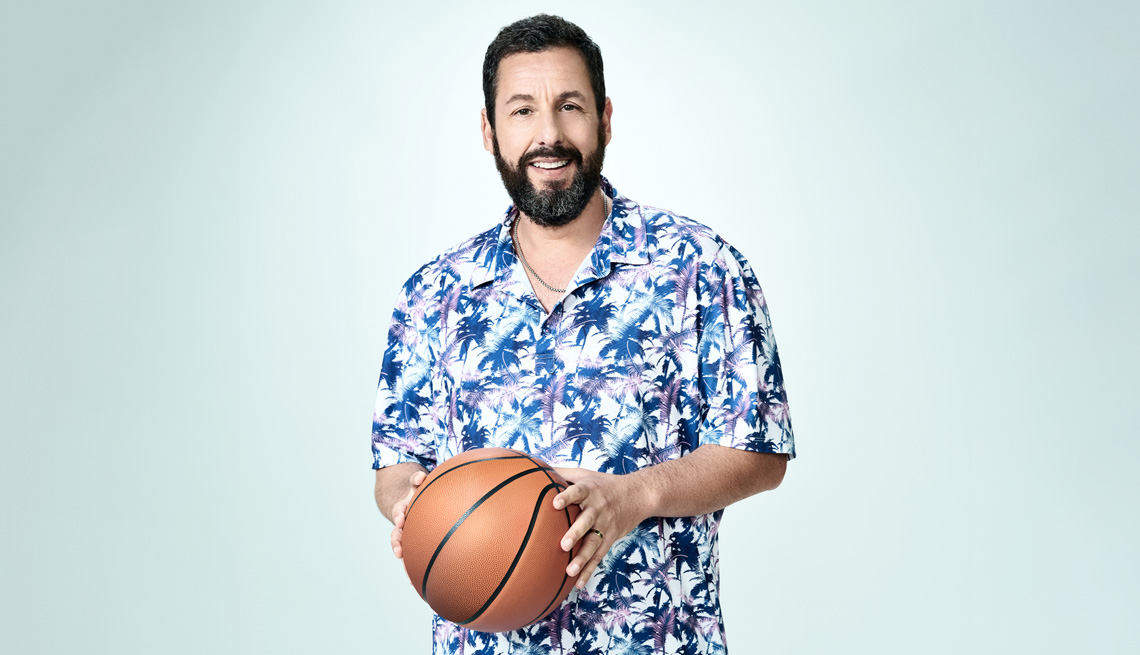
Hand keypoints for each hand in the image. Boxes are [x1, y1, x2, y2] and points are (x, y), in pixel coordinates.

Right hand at [389, 470, 426, 559]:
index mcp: (405, 507)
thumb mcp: (418, 484)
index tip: (401, 520)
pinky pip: (409, 555)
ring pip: (401, 545)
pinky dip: (409, 566)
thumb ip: (417, 479)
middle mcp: (403, 521)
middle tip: (399, 550)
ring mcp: (406, 532)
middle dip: (397, 541)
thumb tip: (420, 477)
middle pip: (396, 532)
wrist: (415, 502)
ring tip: (404, 567)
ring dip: (401, 555)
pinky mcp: (411, 541)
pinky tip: (411, 579)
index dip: (399, 515)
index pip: (399, 510)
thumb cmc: (420, 492)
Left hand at [552, 468, 646, 588]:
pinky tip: (578, 583)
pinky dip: (589, 570)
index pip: (577, 492)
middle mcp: (598, 508)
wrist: (638, 494)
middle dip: (576, 533)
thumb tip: (535, 468)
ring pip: (594, 543)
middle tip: (564, 544)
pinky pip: (599, 556)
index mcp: (590, 490)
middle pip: (587, 521)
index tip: (555, 503)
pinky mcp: (610, 538)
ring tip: (570, 571)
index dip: (566, 497)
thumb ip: (561, 473)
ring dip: (583, 558)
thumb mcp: (585, 474)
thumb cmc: (605, 484)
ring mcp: (605, 525)